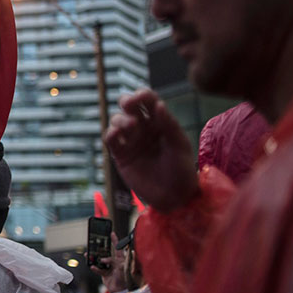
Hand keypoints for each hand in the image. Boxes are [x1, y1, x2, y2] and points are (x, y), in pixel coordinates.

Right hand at [88, 233, 127, 292]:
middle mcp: (114, 262)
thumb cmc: (125, 279)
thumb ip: (113, 262)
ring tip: (88, 255)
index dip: (115, 240)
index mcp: (121, 259)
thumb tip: (103, 259)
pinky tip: (92, 267)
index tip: (112, 233)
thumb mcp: (122, 268)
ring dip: (94, 258)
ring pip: (100, 260)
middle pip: (106, 253)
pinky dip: (95, 268)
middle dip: (99, 249)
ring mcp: (109, 268)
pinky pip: (98, 270)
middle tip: (94, 245)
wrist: (121, 291)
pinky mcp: (105, 274)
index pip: (118, 248)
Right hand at [105, 89, 198, 212]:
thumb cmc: (182, 170)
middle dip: (126, 101)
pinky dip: (110, 134)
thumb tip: (159, 104)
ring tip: (130, 126)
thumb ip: (169, 125)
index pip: (148, 100)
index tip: (140, 97)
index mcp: (160, 122)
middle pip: (129, 106)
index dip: (142, 95)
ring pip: (117, 120)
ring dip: (120, 119)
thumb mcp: (180, 146)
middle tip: (128, 105)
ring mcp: (131, 141)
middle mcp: (143, 128)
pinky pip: (110, 140)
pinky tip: (116, 135)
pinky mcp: (121, 155)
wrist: (174, 197)